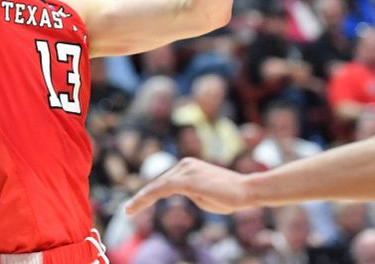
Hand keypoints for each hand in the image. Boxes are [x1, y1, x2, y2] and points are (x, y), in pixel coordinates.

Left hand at [125, 157, 249, 215]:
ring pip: (158, 186)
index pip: (165, 181)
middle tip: (128, 210)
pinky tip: (138, 205)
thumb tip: (180, 192)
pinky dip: (148, 197)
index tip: (136, 204)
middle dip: (142, 197)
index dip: (149, 193)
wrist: (246, 191)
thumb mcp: (203, 194)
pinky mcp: (188, 180)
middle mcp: (185, 164)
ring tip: (129, 210)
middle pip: (159, 183)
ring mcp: (186, 170)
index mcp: (188, 166)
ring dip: (142, 198)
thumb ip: (189, 192)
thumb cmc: (228, 196)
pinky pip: (162, 188)